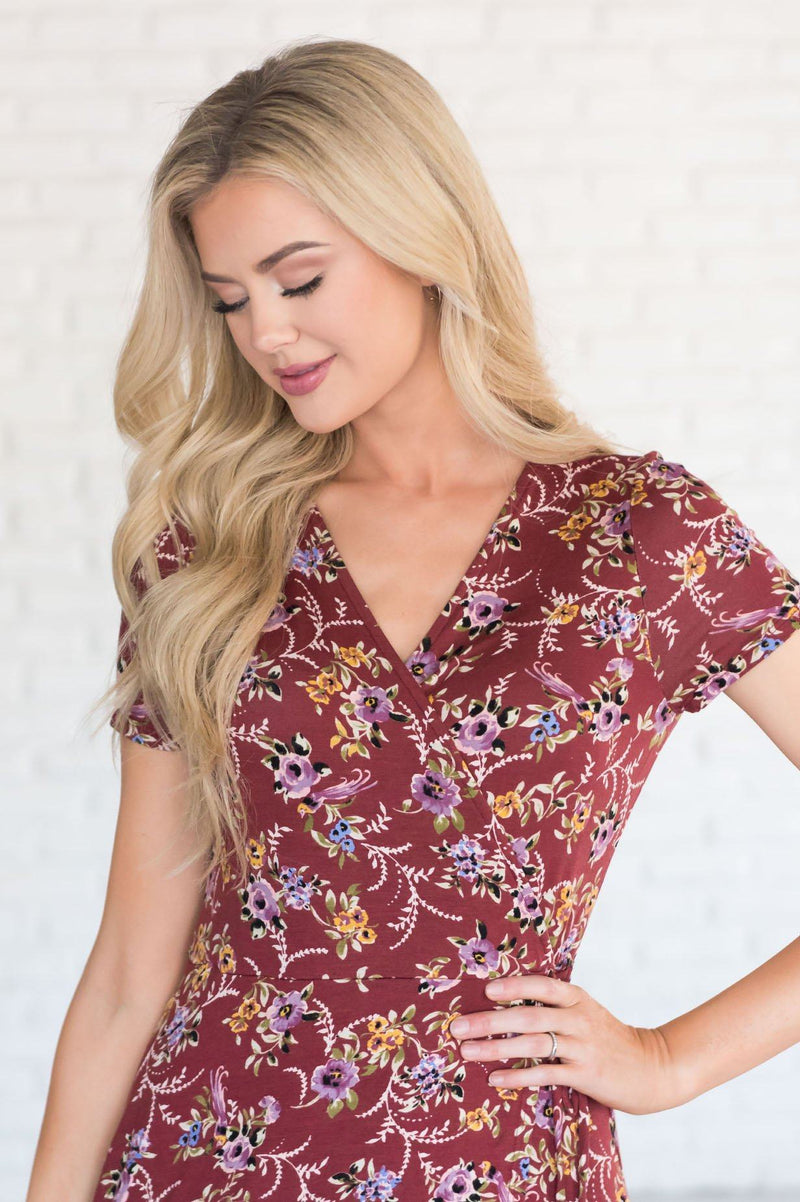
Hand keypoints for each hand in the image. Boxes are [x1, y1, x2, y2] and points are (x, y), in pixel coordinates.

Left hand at [448, 973, 679, 1115]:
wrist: (650, 1068)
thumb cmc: (607, 1039)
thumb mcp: (585, 1013)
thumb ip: (554, 1006)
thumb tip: (507, 1002)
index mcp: (576, 997)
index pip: (540, 985)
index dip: (513, 987)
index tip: (485, 990)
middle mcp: (579, 1017)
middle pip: (527, 1016)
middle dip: (489, 1021)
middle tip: (458, 1027)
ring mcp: (583, 1046)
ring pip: (532, 1044)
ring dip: (495, 1048)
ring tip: (467, 1052)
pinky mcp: (585, 1073)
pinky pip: (545, 1073)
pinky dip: (517, 1075)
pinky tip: (495, 1078)